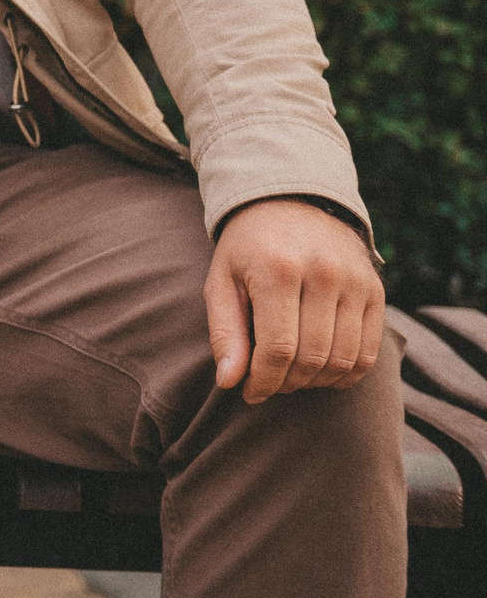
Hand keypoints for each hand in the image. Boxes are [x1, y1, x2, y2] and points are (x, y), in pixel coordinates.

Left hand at [205, 197, 385, 405]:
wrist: (291, 204)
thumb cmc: (248, 250)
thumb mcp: (221, 281)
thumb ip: (225, 333)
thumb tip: (229, 382)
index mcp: (279, 269)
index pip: (278, 348)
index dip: (264, 381)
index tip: (250, 393)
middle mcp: (324, 273)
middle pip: (312, 358)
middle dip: (287, 383)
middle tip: (269, 384)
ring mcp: (356, 282)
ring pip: (344, 360)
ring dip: (316, 382)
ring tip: (292, 377)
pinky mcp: (376, 291)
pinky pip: (369, 352)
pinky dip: (346, 373)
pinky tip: (322, 372)